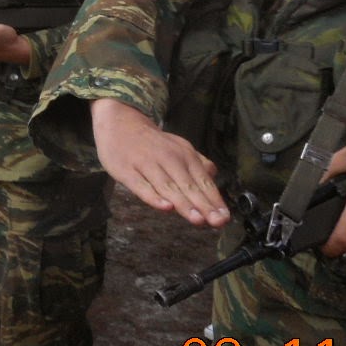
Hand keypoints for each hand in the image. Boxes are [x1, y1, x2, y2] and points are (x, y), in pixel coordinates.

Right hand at [91, 98, 228, 227]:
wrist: (119, 123)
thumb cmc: (152, 143)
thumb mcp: (179, 147)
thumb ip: (197, 163)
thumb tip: (213, 177)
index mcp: (184, 155)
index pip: (203, 181)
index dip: (214, 200)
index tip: (225, 217)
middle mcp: (168, 159)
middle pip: (188, 186)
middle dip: (204, 205)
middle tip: (218, 222)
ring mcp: (146, 164)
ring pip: (167, 187)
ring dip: (184, 204)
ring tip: (198, 220)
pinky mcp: (126, 171)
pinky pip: (141, 186)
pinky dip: (154, 197)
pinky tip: (165, 208)